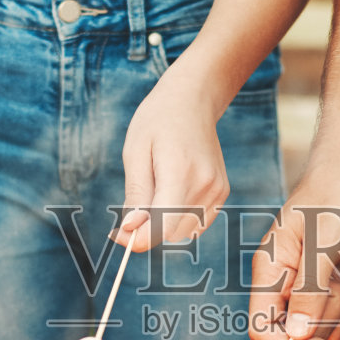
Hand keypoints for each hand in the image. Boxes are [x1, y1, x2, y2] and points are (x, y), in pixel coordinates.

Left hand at [113, 64, 229, 249]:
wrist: (192, 100)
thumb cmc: (157, 122)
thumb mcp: (135, 153)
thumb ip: (135, 194)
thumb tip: (131, 230)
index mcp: (181, 173)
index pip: (162, 227)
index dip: (137, 239)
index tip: (117, 234)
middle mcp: (205, 185)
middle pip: (171, 233)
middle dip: (146, 232)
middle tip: (127, 215)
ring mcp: (217, 190)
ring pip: (184, 232)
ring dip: (162, 226)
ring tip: (149, 197)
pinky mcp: (222, 192)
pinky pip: (196, 223)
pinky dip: (178, 219)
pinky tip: (168, 195)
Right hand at [249, 162, 339, 339]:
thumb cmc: (337, 194)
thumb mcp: (325, 242)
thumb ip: (310, 290)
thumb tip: (297, 335)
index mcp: (271, 271)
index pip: (263, 328)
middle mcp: (287, 281)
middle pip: (303, 331)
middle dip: (331, 314)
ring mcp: (311, 283)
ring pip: (331, 322)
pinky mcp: (333, 282)